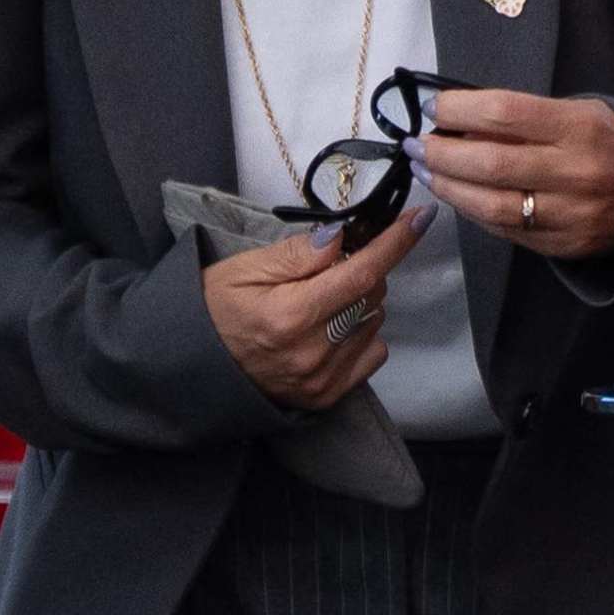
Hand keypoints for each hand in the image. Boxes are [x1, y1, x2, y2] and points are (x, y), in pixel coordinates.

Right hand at [203, 202, 428, 410]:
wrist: (191, 365)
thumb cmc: (216, 308)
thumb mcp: (246, 268)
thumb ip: (299, 253)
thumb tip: (343, 237)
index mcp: (292, 316)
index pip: (361, 272)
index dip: (396, 242)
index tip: (422, 217)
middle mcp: (313, 353)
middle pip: (372, 294)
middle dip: (363, 269)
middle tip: (328, 266)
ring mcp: (322, 379)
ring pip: (374, 321)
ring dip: (361, 301)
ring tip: (321, 301)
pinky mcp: (326, 396)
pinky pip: (372, 353)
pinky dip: (362, 333)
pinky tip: (330, 329)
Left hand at [420, 86, 613, 261]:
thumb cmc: (611, 140)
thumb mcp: (579, 112)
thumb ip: (526, 119)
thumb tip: (460, 123)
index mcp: (582, 127)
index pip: (506, 113)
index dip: (460, 109)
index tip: (436, 107)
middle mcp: (577, 172)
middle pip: (490, 163)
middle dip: (442, 154)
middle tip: (417, 144)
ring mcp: (571, 215)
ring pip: (491, 206)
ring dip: (449, 188)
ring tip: (426, 172)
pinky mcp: (564, 246)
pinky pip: (506, 231)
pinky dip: (474, 213)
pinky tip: (458, 196)